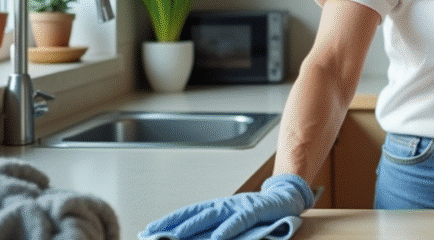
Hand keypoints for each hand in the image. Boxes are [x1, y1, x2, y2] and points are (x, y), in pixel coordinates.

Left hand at [139, 174, 313, 239]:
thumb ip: (214, 228)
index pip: (187, 213)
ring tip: (176, 238)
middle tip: (154, 236)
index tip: (148, 231)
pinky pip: (240, 220)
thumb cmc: (258, 212)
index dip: (168, 222)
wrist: (285, 198)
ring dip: (193, 227)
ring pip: (212, 217)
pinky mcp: (256, 210)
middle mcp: (224, 205)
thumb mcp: (232, 220)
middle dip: (173, 226)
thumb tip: (193, 238)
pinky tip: (217, 237)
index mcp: (217, 207)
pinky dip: (228, 228)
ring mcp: (239, 206)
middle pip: (194, 215)